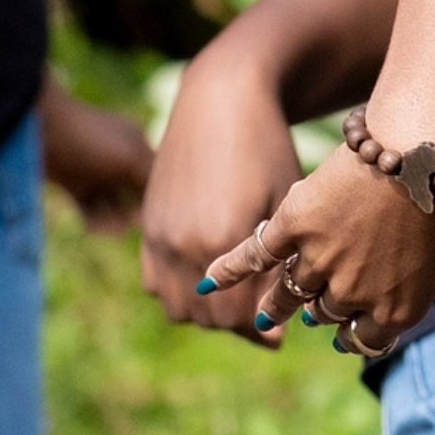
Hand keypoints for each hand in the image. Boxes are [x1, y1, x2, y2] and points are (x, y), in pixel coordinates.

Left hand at [38, 84, 154, 234]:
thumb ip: (152, 179)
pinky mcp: (73, 185)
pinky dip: (93, 221)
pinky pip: (90, 209)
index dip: (157, 202)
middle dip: (132, 214)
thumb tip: (169, 203)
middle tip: (123, 225)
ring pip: (112, 206)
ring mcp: (95, 173)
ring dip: (111, 221)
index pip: (156, 180)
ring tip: (103, 229)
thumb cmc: (89, 139)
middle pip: (135, 197)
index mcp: (137, 146)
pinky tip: (91, 228)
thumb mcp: (130, 156)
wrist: (37, 128)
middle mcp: (119, 160)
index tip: (152, 220)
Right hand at [139, 53, 304, 341]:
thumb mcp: (285, 207)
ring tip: (238, 296)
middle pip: (208, 319)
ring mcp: (159, 236)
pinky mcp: (148, 226)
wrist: (221, 103)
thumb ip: (277, 269)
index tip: (280, 330)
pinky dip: (179, 291)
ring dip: (207, 313)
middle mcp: (183, 244)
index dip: (262, 329)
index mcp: (223, 241)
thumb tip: (273, 331)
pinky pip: (155, 283)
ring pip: (178, 308)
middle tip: (263, 312)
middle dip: (238, 323)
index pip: (238, 318)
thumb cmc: (269, 151)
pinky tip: (207, 276)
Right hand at [197, 135, 434, 360]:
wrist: (428, 144)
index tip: (345, 334)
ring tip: (266, 311)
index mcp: (402, 306)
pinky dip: (231, 268)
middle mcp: (357, 294)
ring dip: (279, 300)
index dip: (355, 335)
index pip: (366, 339)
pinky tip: (212, 279)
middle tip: (312, 308)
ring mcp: (322, 261)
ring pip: (291, 291)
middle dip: (323, 310)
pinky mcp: (295, 225)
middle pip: (327, 313)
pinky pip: (255, 254)